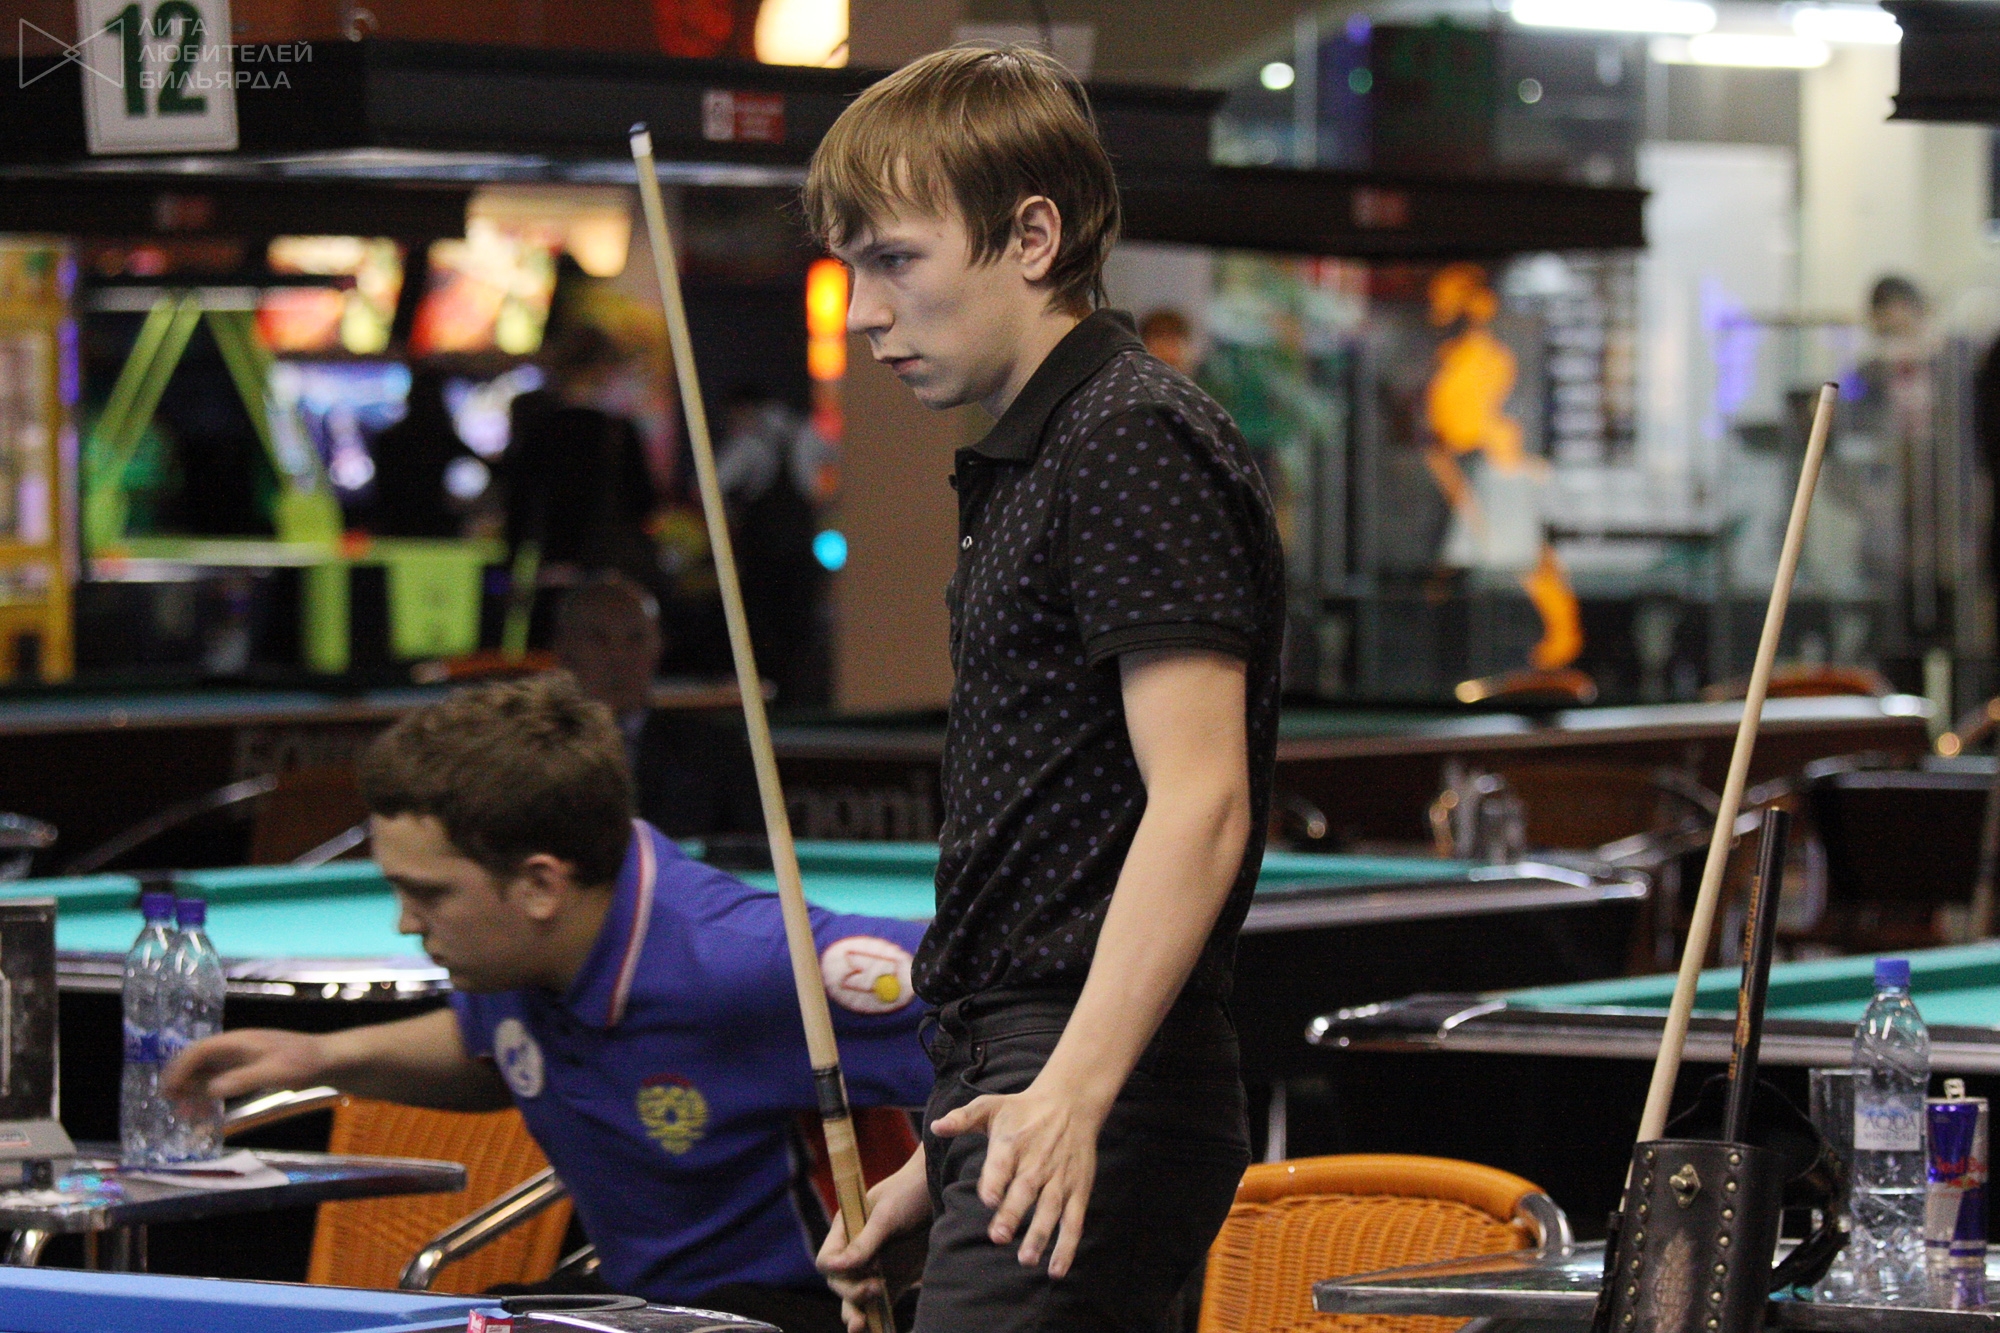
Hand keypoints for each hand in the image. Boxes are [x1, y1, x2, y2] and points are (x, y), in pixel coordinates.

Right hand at [161, 1028, 327, 1104]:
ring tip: (185, 1113)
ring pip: (207, 1072)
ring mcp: (241, 1058)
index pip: (200, 1050)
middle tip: (170, 1103)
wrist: (327, 1059)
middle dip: (181, 1080)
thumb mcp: (274, 1072)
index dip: (180, 1068)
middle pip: (198, 1060)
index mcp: (238, 1041)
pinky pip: (220, 1079)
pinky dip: (208, 1093)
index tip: (168, 1089)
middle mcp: (235, 1047)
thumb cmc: (303, 1062)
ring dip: (193, 1089)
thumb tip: (209, 1090)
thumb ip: (242, 1080)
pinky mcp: (248, 1069)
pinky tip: (205, 1111)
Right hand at [818, 1146, 930, 1332]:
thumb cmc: (910, 1194)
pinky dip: (880, 1318)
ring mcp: (876, 1267)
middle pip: (841, 1284)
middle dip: (853, 1292)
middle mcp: (857, 1252)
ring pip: (857, 1299)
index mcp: (846, 1230)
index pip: (828, 1261)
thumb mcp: (887, 1216)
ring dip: (858, 1314)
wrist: (942, 1188)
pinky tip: (882, 1330)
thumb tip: (834, 1268)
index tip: (857, 1270)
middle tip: (878, 1288)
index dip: (837, 1271)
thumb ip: (864, 1243)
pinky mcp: (896, 1279)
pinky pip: (883, 1304)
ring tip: (861, 1327)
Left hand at [929, 1077, 1107, 1277]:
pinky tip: (1056, 1270)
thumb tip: (936, 1127)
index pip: (1003, 1163)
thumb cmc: (1022, 1108)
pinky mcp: (1078, 1190)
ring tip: (1026, 1259)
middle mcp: (1037, 1161)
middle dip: (1013, 1213)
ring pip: (1051, 1209)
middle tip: (998, 1237)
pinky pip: (1074, 1221)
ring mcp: (1060, 1178)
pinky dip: (1067, 1246)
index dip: (996, 1180)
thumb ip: (962, 1118)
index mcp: (1013, 1142)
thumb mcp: (990, 1106)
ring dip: (1040, 1235)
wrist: (1071, 1102)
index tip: (989, 1199)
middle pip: (1025, 1189)